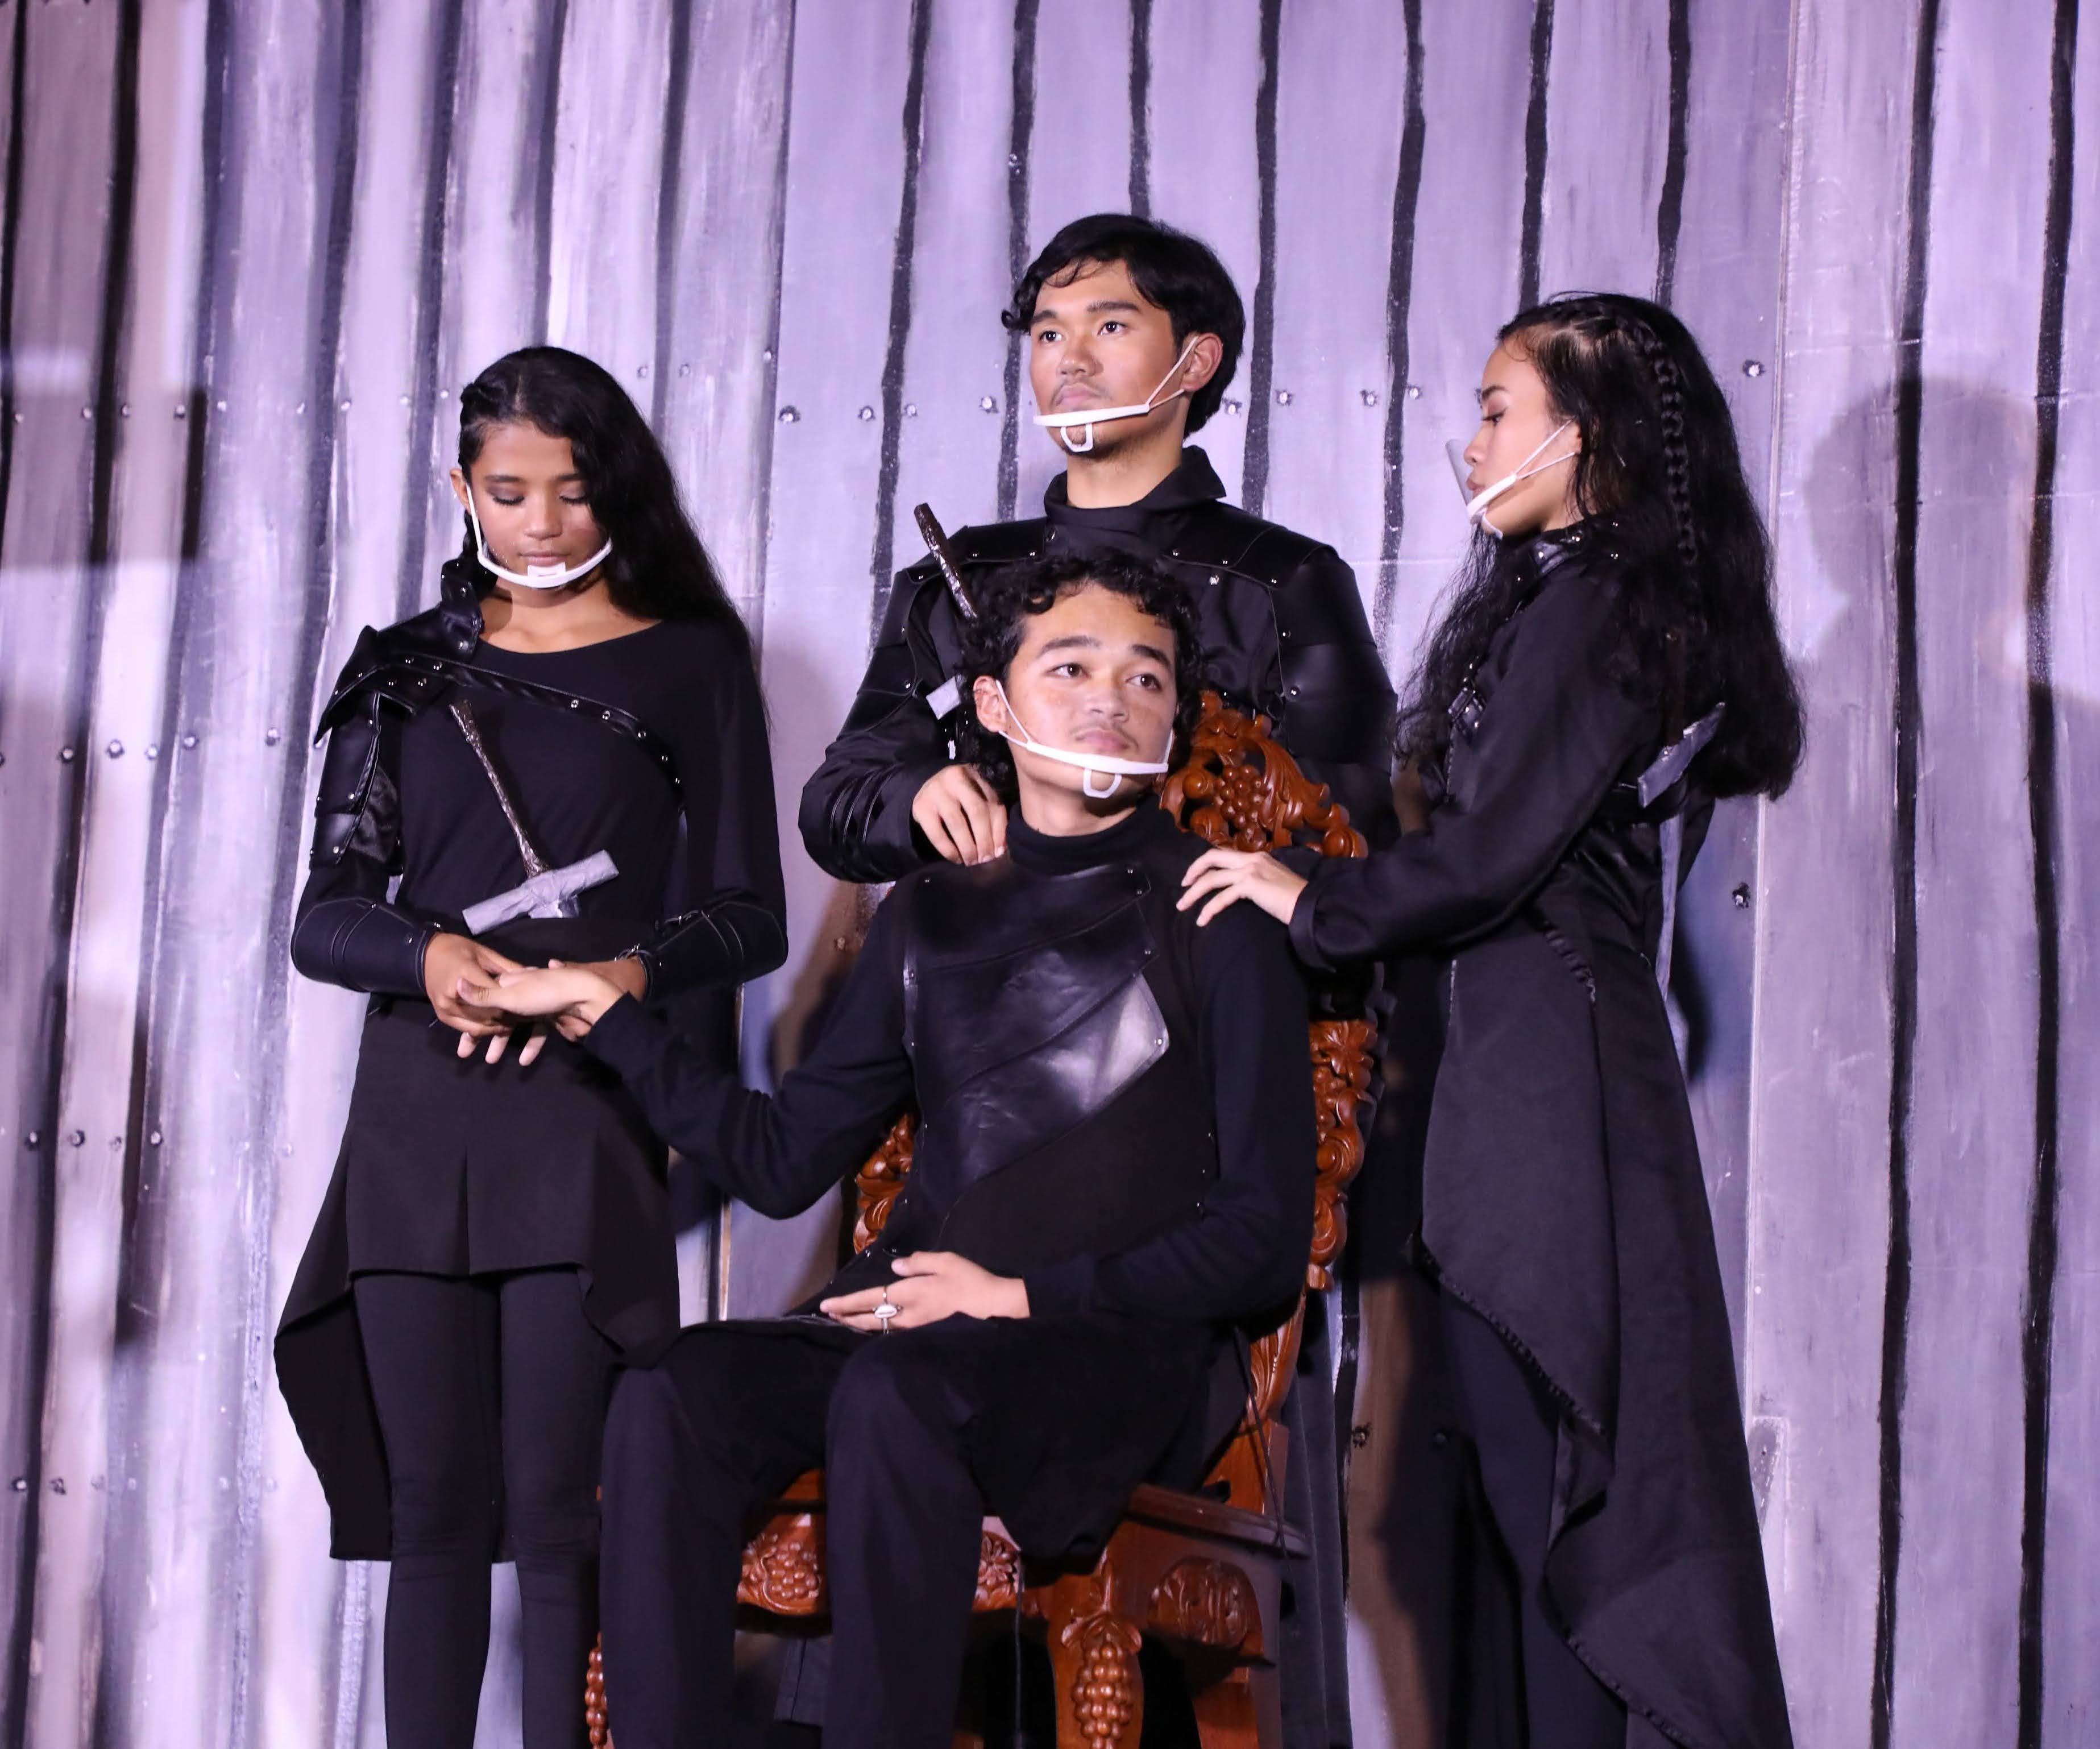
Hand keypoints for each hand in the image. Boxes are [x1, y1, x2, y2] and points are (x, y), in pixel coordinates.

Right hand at [423, 933, 528, 1061]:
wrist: (426, 955)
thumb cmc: (457, 949)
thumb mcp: (484, 952)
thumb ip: (506, 967)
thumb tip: (532, 973)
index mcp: (466, 975)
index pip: (496, 997)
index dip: (513, 1004)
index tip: (527, 1006)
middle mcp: (453, 995)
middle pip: (487, 1015)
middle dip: (506, 1019)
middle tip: (522, 1018)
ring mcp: (445, 1008)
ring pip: (478, 1026)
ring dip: (495, 1027)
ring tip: (510, 1023)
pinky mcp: (442, 1016)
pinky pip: (466, 1028)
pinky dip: (482, 1030)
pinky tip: (493, 1026)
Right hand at [458, 959, 629, 1044]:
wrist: (586, 997)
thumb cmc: (543, 993)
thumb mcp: (509, 996)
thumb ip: (483, 995)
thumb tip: (455, 982)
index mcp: (510, 980)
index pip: (483, 996)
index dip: (469, 1015)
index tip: (458, 1033)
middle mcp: (523, 989)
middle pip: (498, 1013)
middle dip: (483, 1033)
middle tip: (466, 1053)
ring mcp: (539, 1003)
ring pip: (516, 1025)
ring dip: (504, 1042)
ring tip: (491, 1062)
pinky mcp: (554, 1015)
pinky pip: (539, 1031)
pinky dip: (531, 1046)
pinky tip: (524, 1061)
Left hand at [818, 1251, 1028, 1331]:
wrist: (995, 1309)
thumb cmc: (970, 1281)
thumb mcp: (945, 1261)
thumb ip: (918, 1263)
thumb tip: (897, 1268)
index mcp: (909, 1293)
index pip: (868, 1299)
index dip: (846, 1304)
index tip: (825, 1307)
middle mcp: (908, 1314)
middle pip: (870, 1319)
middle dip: (848, 1318)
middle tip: (830, 1316)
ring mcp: (917, 1327)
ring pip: (882, 1327)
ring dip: (862, 1323)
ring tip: (848, 1320)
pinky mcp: (926, 1332)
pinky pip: (896, 1331)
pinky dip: (881, 1327)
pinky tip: (881, 1324)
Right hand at [911, 764, 1006, 865]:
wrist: (930, 787)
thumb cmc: (962, 796)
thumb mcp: (980, 797)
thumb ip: (993, 816)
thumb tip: (1000, 849)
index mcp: (977, 773)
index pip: (993, 803)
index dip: (999, 830)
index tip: (1000, 852)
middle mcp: (956, 777)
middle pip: (976, 811)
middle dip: (984, 839)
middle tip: (986, 860)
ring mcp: (936, 791)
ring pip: (957, 822)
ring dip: (967, 847)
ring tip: (972, 861)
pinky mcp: (921, 806)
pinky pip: (937, 833)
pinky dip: (948, 850)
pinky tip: (956, 858)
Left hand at [1176, 848, 1308, 927]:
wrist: (1310, 906)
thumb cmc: (1294, 900)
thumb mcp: (1273, 883)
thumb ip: (1257, 880)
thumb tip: (1239, 889)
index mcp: (1257, 857)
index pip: (1224, 854)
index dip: (1205, 863)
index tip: (1194, 877)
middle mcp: (1252, 859)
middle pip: (1212, 857)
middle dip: (1193, 871)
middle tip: (1183, 885)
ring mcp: (1251, 870)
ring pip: (1211, 878)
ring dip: (1193, 893)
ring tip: (1182, 906)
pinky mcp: (1250, 885)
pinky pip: (1221, 897)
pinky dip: (1208, 909)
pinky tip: (1202, 920)